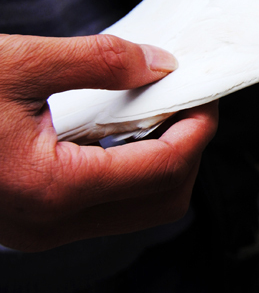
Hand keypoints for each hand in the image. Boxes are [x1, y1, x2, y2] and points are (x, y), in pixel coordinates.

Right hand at [0, 34, 217, 251]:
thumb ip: (96, 62)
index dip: (199, 129)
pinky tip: (120, 131)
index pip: (164, 169)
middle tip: (188, 104)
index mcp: (53, 189)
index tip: (206, 95)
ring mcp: (39, 229)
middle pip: (163, 201)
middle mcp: (49, 224)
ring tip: (158, 113)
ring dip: (160, 163)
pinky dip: (126, 171)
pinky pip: (104, 207)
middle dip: (189, 151)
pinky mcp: (32, 222)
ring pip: (137, 210)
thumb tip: (159, 65)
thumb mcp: (17, 65)